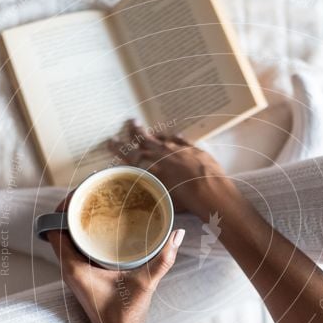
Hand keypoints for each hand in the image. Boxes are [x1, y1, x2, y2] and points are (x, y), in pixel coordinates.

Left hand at [45, 195, 184, 322]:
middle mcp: (69, 267)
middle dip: (72, 208)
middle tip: (92, 192)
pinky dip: (83, 233)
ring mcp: (74, 271)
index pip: (54, 228)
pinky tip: (101, 227)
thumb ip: (163, 259)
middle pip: (59, 228)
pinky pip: (75, 246)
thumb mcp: (145, 284)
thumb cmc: (124, 316)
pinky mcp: (82, 274)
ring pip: (66, 237)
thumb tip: (178, 233)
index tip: (81, 192)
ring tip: (97, 204)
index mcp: (74, 266)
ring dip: (77, 221)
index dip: (63, 207)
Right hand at [108, 119, 233, 220]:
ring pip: (163, 138)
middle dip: (136, 132)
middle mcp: (164, 155)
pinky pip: (180, 140)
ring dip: (154, 133)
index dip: (119, 148)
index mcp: (152, 168)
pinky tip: (172, 135)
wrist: (212, 192)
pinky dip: (174, 137)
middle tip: (130, 121)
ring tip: (148, 129)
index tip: (110, 141)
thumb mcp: (164, 199)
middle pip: (146, 141)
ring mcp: (180, 150)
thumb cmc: (186, 201)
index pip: (131, 156)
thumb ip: (154, 192)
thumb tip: (147, 193)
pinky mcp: (194, 149)